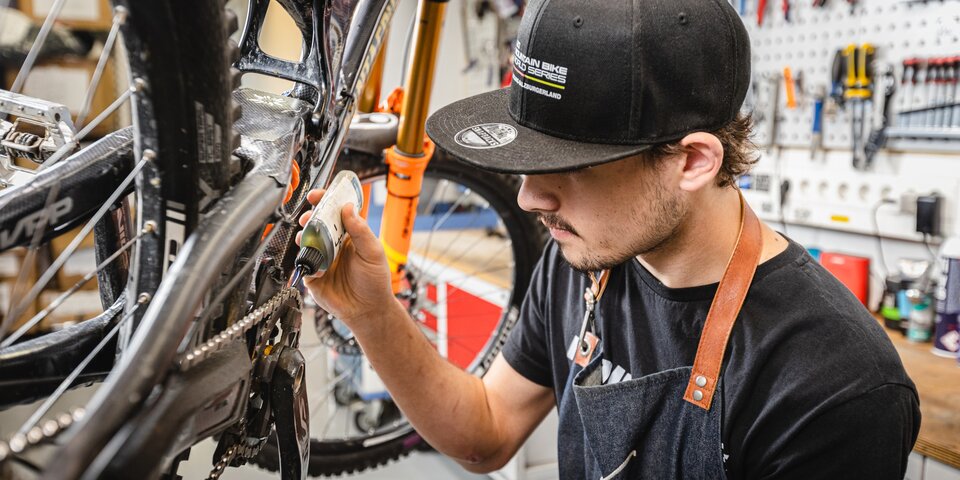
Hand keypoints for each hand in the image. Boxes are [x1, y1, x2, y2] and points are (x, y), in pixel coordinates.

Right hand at [296, 188, 394, 327]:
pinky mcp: (313, 275)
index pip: (335, 212)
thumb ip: (361, 230)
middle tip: (308, 218)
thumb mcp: (373, 252)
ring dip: (304, 237)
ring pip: (306, 242)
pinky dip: (307, 262)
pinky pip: (304, 264)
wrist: (368, 311)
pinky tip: (318, 267)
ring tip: (307, 239)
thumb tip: (348, 208)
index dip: (325, 201)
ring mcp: (322, 259)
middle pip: (316, 224)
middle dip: (309, 217)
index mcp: (349, 235)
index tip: (316, 195)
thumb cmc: (375, 282)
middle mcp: (333, 244)